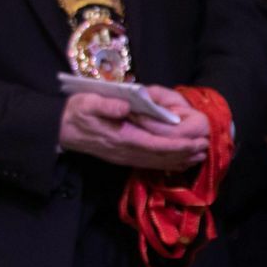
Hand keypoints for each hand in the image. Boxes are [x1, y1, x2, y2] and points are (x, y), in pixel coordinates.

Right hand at [58, 91, 207, 170]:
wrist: (60, 130)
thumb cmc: (75, 113)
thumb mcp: (87, 103)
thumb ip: (106, 105)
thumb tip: (125, 106)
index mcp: (120, 137)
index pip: (154, 144)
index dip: (176, 145)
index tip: (195, 142)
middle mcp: (125, 151)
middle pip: (160, 156)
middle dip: (184, 153)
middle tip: (206, 148)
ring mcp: (124, 156)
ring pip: (157, 162)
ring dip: (179, 160)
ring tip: (199, 156)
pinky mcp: (123, 158)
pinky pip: (150, 164)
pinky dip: (167, 164)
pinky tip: (178, 162)